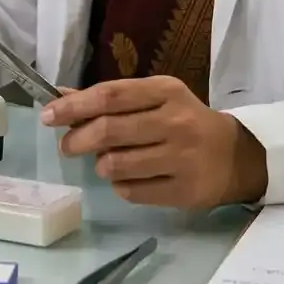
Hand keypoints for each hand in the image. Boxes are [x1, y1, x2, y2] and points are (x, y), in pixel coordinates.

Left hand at [41, 76, 267, 207]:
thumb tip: (60, 96)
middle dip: (76, 139)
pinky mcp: (183, 191)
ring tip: (107, 162)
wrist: (235, 156)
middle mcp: (176, 122)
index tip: (48, 116)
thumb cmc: (185, 122)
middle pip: (108, 131)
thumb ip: (111, 99)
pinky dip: (120, 186)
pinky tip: (130, 178)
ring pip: (115, 165)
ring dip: (100, 165)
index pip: (110, 96)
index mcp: (166, 92)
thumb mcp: (155, 99)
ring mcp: (181, 158)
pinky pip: (131, 191)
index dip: (74, 106)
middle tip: (68, 146)